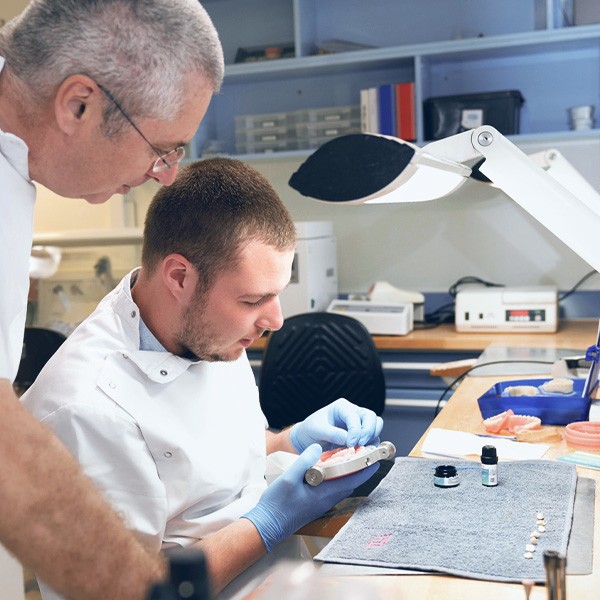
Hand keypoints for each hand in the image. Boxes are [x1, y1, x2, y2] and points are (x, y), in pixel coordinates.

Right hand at [243, 444, 378, 550]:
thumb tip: (319, 447)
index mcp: (325, 492)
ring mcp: (323, 502)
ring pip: (343, 484)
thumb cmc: (277, 503)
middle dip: (360, 466)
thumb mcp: (289, 478)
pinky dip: (337, 476)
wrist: (268, 524)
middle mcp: (328, 498)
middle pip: (351, 481)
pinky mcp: (317, 502)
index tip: (374, 455)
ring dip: (349, 470)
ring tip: (349, 454)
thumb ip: (305, 461)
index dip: (366, 466)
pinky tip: (330, 467)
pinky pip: (334, 487)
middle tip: (363, 450)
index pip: (354, 479)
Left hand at [289, 398, 383, 452]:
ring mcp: (358, 423)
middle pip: (371, 417)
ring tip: (363, 449)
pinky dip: (372, 444)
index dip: (355, 431)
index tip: (350, 444)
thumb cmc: (311, 430)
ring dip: (372, 438)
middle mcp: (352, 412)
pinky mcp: (361, 434)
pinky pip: (373, 436)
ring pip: (376, 425)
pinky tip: (363, 452)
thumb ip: (331, 433)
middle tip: (361, 445)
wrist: (308, 438)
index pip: (355, 416)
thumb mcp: (317, 430)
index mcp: (341, 407)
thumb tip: (347, 439)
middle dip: (369, 432)